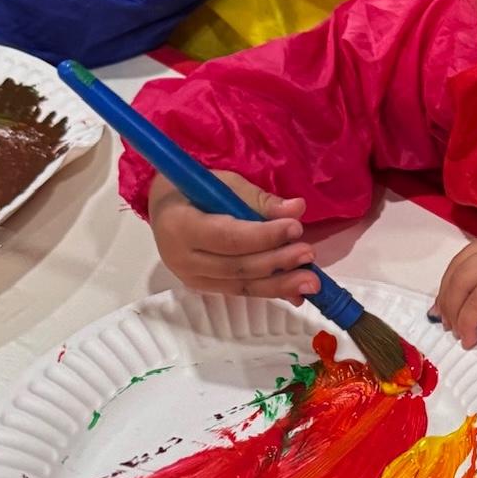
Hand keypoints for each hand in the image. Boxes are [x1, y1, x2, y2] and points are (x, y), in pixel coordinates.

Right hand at [147, 171, 317, 303]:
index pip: (228, 237)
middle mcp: (182, 259)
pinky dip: (270, 291)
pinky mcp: (205, 289)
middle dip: (277, 263)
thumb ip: (259, 200)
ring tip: (312, 282)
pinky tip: (296, 293)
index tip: (295, 228)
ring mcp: (192, 279)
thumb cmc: (194, 190)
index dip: (264, 235)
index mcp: (180, 226)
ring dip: (279, 285)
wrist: (164, 209)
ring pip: (241, 286)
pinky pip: (240, 291)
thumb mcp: (224, 184)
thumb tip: (296, 208)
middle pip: (236, 267)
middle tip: (309, 254)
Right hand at [434, 221, 476, 348]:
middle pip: (461, 280)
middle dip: (452, 309)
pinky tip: (447, 295)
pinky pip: (462, 255)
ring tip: (444, 316)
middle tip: (452, 330)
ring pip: (456, 264)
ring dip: (446, 293)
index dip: (468, 324)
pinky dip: (451, 277)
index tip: (468, 342)